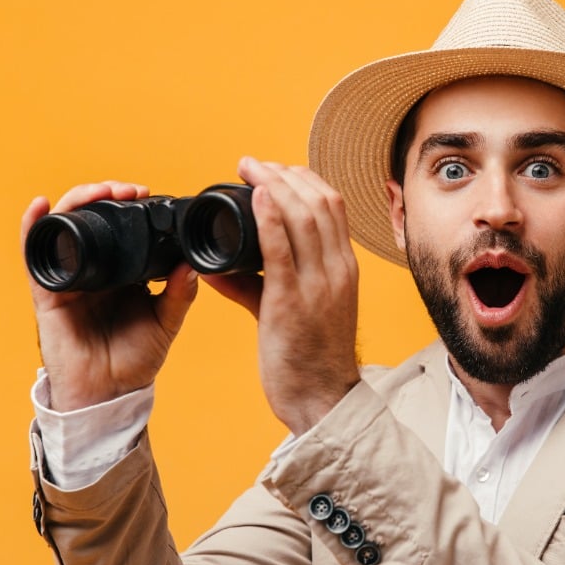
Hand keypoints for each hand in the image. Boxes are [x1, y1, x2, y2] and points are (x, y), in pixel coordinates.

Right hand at [20, 181, 199, 410]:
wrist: (108, 393)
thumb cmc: (135, 360)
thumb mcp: (166, 323)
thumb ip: (180, 296)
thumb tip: (193, 266)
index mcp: (121, 272)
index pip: (120, 227)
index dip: (128, 205)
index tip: (146, 192)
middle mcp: (93, 269)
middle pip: (91, 218)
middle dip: (106, 195)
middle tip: (130, 190)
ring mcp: (69, 277)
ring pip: (64, 226)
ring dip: (78, 201)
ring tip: (100, 191)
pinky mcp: (48, 292)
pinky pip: (35, 255)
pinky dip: (34, 227)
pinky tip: (42, 206)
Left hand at [204, 158, 360, 434]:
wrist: (322, 399)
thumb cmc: (310, 359)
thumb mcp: (298, 310)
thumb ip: (259, 285)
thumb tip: (220, 267)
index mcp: (344, 269)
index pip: (334, 207)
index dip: (304, 180)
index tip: (275, 171)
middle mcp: (337, 270)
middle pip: (320, 202)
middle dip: (286, 173)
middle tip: (253, 164)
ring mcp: (318, 285)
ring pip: (305, 217)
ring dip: (275, 185)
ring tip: (249, 170)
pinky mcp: (292, 302)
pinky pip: (282, 250)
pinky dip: (271, 217)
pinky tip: (258, 197)